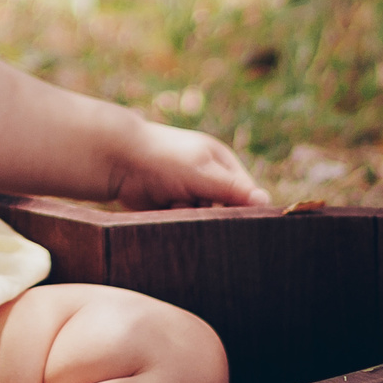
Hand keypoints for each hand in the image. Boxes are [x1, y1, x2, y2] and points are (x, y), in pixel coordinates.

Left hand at [107, 120, 269, 209]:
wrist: (116, 160)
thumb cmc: (162, 158)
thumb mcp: (201, 172)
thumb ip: (231, 189)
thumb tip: (266, 201)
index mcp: (221, 162)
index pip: (246, 192)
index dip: (245, 209)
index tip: (241, 225)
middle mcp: (208, 177)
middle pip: (225, 210)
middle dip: (212, 215)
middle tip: (196, 209)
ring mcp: (189, 192)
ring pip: (203, 220)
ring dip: (192, 218)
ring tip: (174, 203)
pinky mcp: (172, 208)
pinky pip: (184, 223)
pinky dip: (176, 221)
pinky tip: (164, 210)